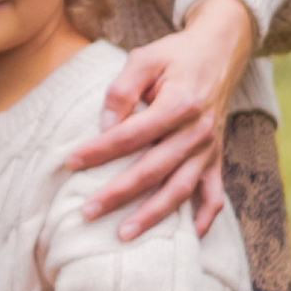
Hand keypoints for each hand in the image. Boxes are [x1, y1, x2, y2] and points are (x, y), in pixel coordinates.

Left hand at [64, 0, 258, 239]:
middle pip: (153, 170)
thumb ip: (121, 90)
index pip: (131, 135)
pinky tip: (191, 238)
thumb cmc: (175, 56)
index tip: (70, 162)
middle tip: (87, 212)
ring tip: (124, 234)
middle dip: (118, 194)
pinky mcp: (217, 158)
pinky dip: (206, 218)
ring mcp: (209, 149)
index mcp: (179, 104)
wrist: (220, 52)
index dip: (100, 150)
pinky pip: (215, 195)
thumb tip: (105, 127)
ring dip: (153, 216)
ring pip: (180, 190)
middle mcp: (197, 131)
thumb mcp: (144, 58)